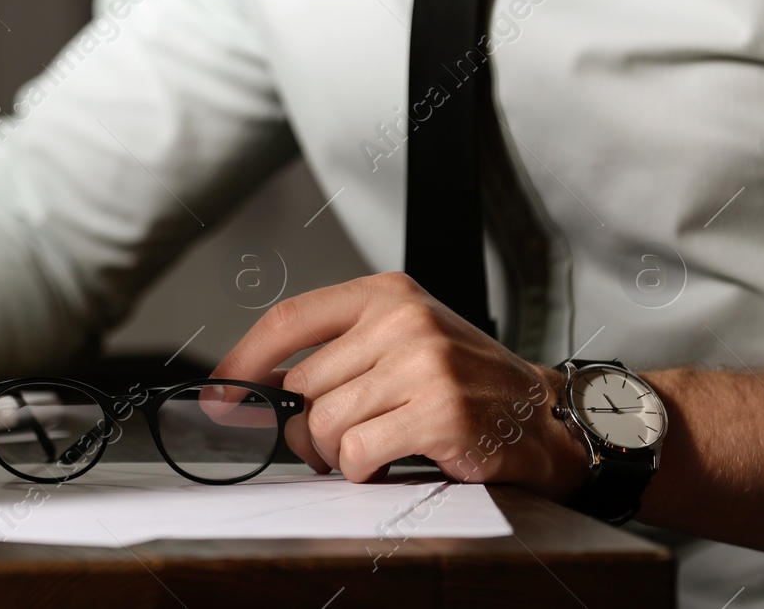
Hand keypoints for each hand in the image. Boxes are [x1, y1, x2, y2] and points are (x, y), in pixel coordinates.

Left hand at [212, 272, 588, 497]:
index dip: (245, 359)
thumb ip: (335, 352)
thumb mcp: (398, 342)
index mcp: (386, 294)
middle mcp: (403, 321)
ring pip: (326, 423)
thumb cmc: (464, 380)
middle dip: (308, 425)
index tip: (221, 390)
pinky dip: (364, 470)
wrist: (542, 414)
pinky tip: (392, 460)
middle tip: (336, 439)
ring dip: (338, 452)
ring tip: (373, 447)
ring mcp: (424, 364)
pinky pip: (359, 453)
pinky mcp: (440, 412)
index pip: (289, 319)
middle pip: (303, 384)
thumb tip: (256, 384)